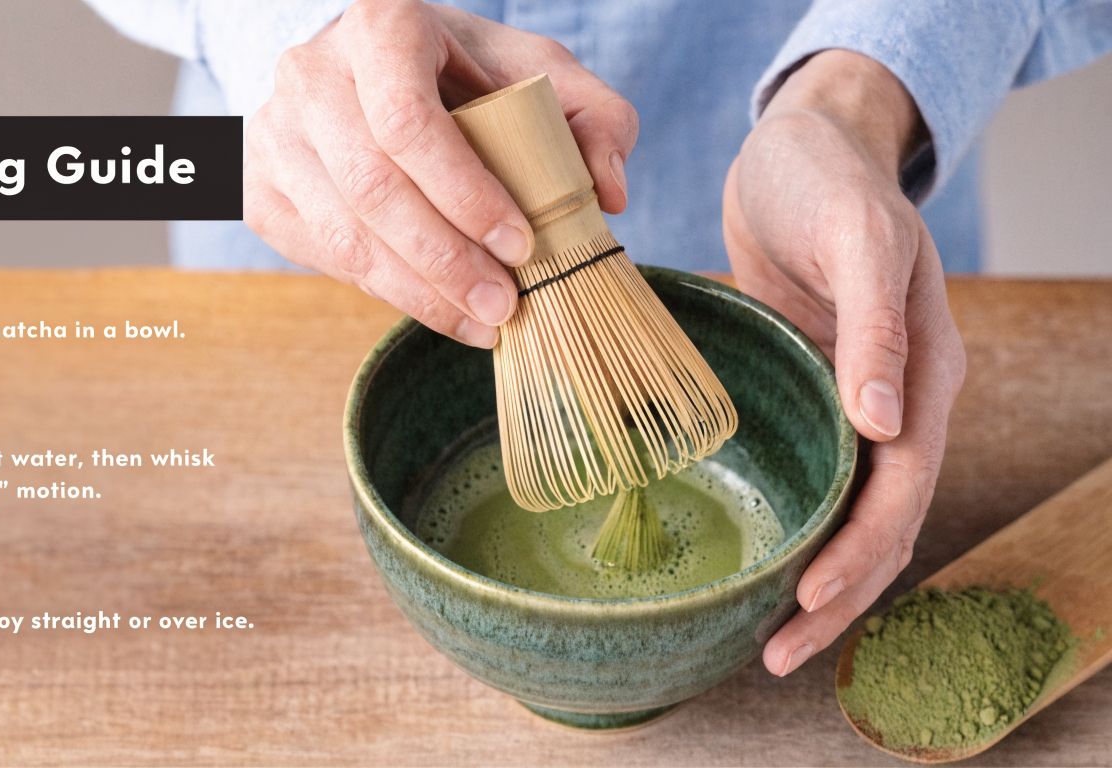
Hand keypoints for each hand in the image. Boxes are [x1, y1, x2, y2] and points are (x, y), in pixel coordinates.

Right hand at [244, 0, 637, 346]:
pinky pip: (323, 255)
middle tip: (504, 307)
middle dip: (446, 262)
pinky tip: (435, 306)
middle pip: (373, 189)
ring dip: (418, 293)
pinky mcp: (258, 185)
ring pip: (343, 234)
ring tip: (481, 323)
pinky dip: (385, 291)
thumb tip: (608, 193)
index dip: (465, 195)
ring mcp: (272, 132)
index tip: (521, 244)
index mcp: (379, 25)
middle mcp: (310, 73)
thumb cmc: (461, 72)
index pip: (408, 122)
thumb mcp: (536, 71)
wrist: (364, 68)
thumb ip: (595, 117)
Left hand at [722, 50, 966, 675]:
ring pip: (844, 512)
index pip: (901, 490)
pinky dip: (792, 527)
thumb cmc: (830, 182)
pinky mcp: (807, 393)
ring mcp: (851, 402)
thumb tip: (885, 427)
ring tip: (766, 638)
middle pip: (878, 522)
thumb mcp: (857, 243)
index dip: (859, 553)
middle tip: (774, 655)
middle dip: (835, 595)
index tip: (807, 601)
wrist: (801, 147)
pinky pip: (808, 477)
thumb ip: (875, 331)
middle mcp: (895, 402)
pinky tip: (754, 560)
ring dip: (816, 578)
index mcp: (924, 377)